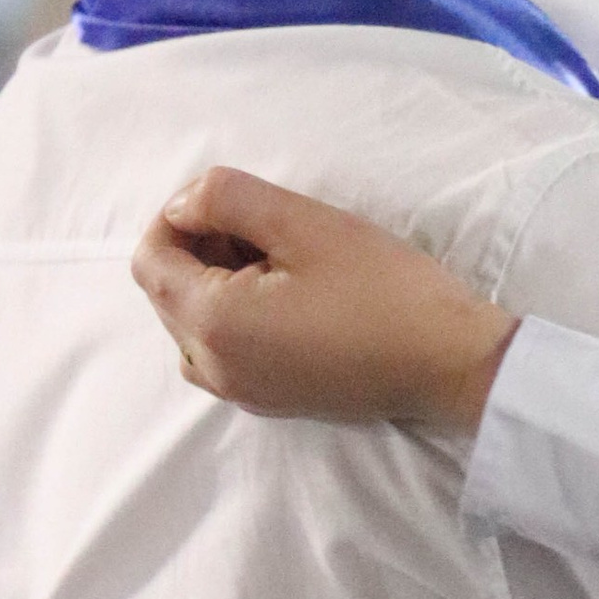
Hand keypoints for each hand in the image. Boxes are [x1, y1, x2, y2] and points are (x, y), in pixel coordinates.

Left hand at [132, 169, 515, 433]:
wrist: (449, 364)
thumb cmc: (383, 289)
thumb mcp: (303, 221)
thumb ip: (225, 198)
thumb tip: (182, 205)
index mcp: (212, 324)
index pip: (149, 259)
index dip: (177, 216)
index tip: (232, 202)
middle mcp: (213, 368)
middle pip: (166, 293)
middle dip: (199, 248)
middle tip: (266, 226)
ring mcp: (240, 392)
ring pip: (192, 323)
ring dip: (216, 282)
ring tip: (279, 260)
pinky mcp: (269, 400)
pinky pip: (223, 351)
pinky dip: (237, 315)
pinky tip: (291, 297)